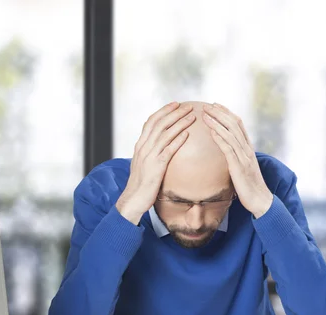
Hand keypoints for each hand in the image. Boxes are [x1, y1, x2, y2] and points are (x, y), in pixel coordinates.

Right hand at [116, 102, 195, 223]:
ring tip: (192, 116)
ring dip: (179, 123)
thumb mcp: (143, 165)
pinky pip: (169, 150)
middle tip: (188, 106)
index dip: (164, 111)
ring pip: (165, 133)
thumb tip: (161, 149)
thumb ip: (150, 154)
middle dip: (174, 112)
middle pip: (159, 123)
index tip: (175, 104)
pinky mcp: (156, 166)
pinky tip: (188, 134)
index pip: (151, 122)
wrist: (133, 199)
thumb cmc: (140, 185)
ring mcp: (149, 156)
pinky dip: (178, 140)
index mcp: (140, 145)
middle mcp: (143, 147)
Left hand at [202, 103, 272, 217]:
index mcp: (248, 148)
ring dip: (217, 123)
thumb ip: (235, 158)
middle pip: (234, 125)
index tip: (215, 105)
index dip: (226, 113)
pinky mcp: (239, 167)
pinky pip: (229, 149)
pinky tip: (211, 132)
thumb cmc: (249, 186)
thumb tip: (224, 153)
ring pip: (230, 134)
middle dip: (219, 113)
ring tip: (205, 115)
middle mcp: (247, 149)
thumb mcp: (242, 168)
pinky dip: (220, 139)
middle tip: (206, 106)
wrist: (260, 200)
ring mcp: (244, 157)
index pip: (238, 124)